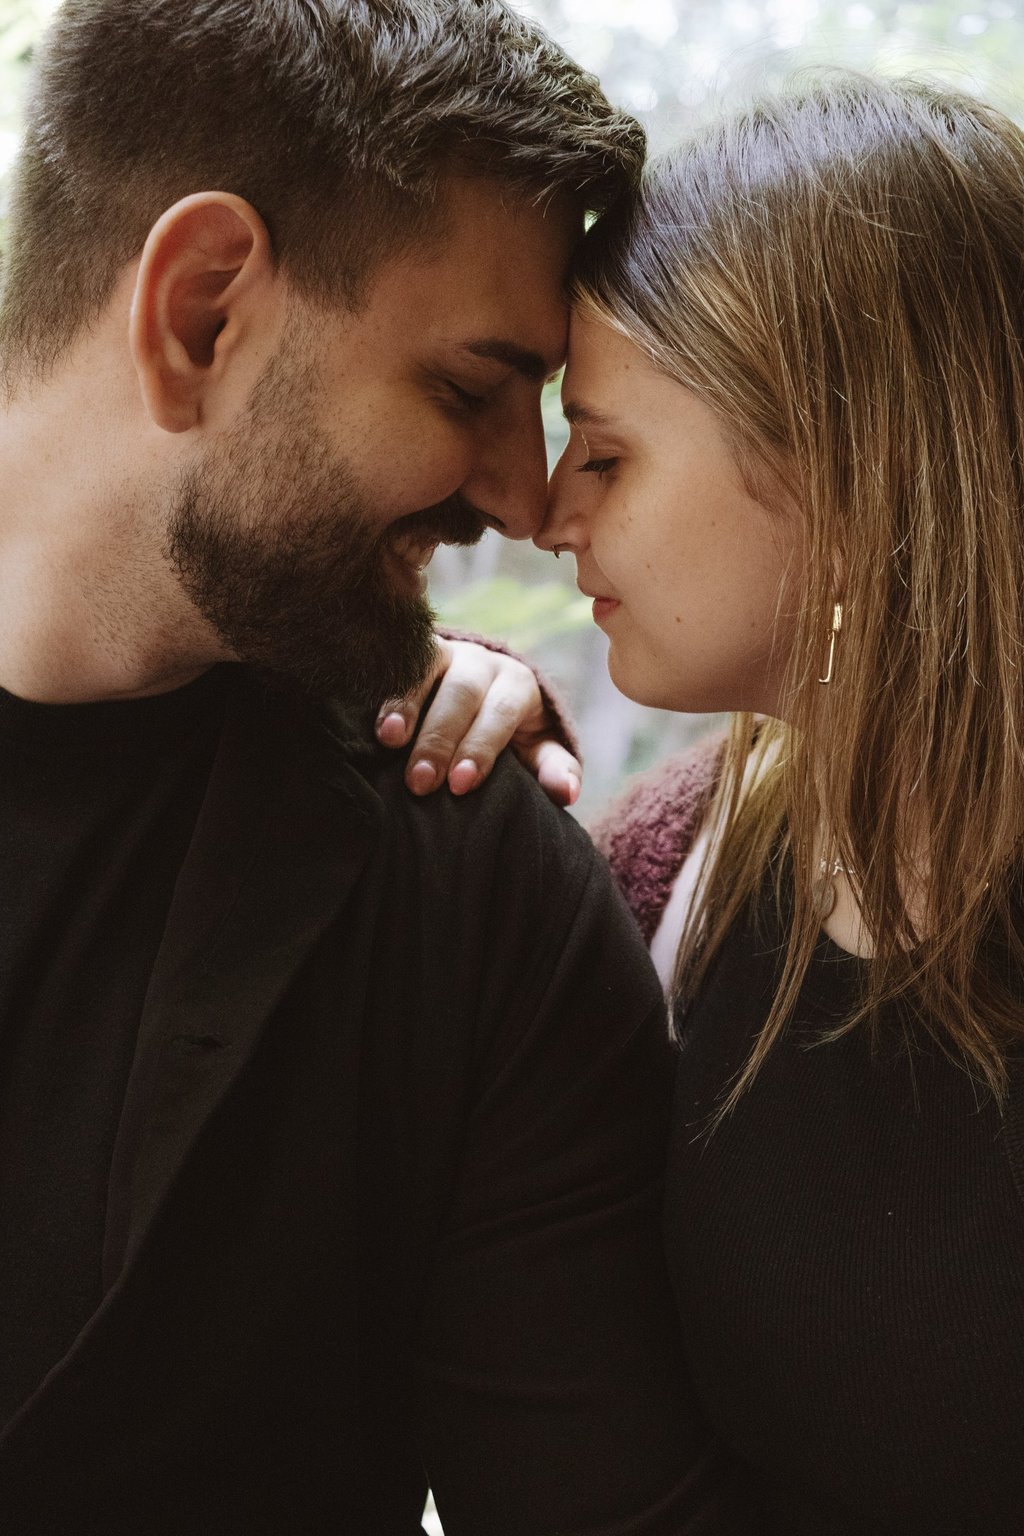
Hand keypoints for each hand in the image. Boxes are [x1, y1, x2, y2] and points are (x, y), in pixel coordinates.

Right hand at [375, 637, 581, 806]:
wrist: (482, 688)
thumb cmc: (511, 731)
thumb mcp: (538, 748)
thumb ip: (553, 768)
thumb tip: (566, 795)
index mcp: (517, 685)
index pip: (500, 713)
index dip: (480, 748)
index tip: (461, 785)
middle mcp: (481, 663)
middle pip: (461, 695)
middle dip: (440, 739)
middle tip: (421, 783)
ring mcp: (444, 652)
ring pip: (426, 671)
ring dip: (407, 707)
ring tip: (389, 743)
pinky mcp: (412, 652)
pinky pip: (397, 664)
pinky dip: (386, 690)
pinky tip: (371, 720)